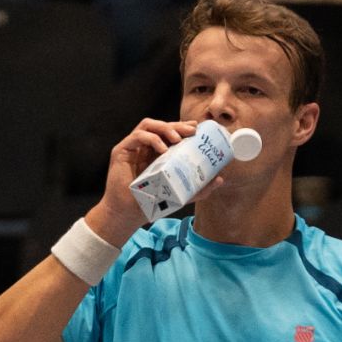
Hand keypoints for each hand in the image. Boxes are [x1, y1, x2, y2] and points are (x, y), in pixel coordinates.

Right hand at [95, 118, 196, 240]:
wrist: (128, 215)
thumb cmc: (150, 204)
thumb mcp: (180, 195)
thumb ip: (198, 188)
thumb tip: (220, 179)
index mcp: (156, 153)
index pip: (169, 133)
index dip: (182, 127)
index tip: (197, 129)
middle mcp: (144, 147)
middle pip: (161, 126)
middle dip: (177, 126)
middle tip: (192, 131)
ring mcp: (132, 147)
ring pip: (148, 125)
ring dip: (165, 128)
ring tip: (178, 139)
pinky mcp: (121, 150)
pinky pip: (137, 136)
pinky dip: (152, 139)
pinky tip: (163, 149)